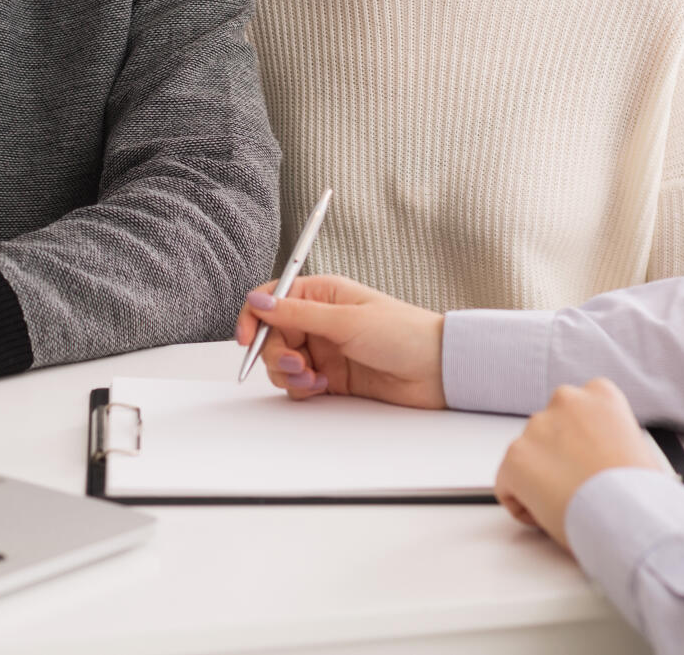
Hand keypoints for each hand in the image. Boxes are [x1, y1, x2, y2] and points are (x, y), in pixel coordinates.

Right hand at [233, 274, 446, 408]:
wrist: (437, 372)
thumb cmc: (404, 334)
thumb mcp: (346, 320)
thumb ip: (298, 313)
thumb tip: (259, 302)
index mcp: (323, 295)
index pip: (274, 298)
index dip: (255, 317)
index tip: (247, 339)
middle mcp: (320, 320)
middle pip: (273, 335)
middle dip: (275, 352)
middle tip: (295, 364)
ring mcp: (325, 350)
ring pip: (283, 362)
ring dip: (288, 373)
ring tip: (312, 378)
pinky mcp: (331, 377)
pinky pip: (299, 383)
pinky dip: (302, 388)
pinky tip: (321, 387)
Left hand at [493, 379, 671, 550]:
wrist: (630, 515)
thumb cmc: (641, 494)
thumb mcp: (639, 449)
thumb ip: (610, 440)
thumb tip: (601, 457)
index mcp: (600, 394)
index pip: (576, 410)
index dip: (580, 442)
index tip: (587, 463)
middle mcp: (565, 401)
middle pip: (548, 431)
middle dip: (556, 458)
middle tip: (576, 487)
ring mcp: (536, 427)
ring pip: (527, 457)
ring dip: (539, 479)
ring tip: (567, 504)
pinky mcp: (515, 458)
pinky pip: (507, 485)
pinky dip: (522, 503)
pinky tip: (547, 515)